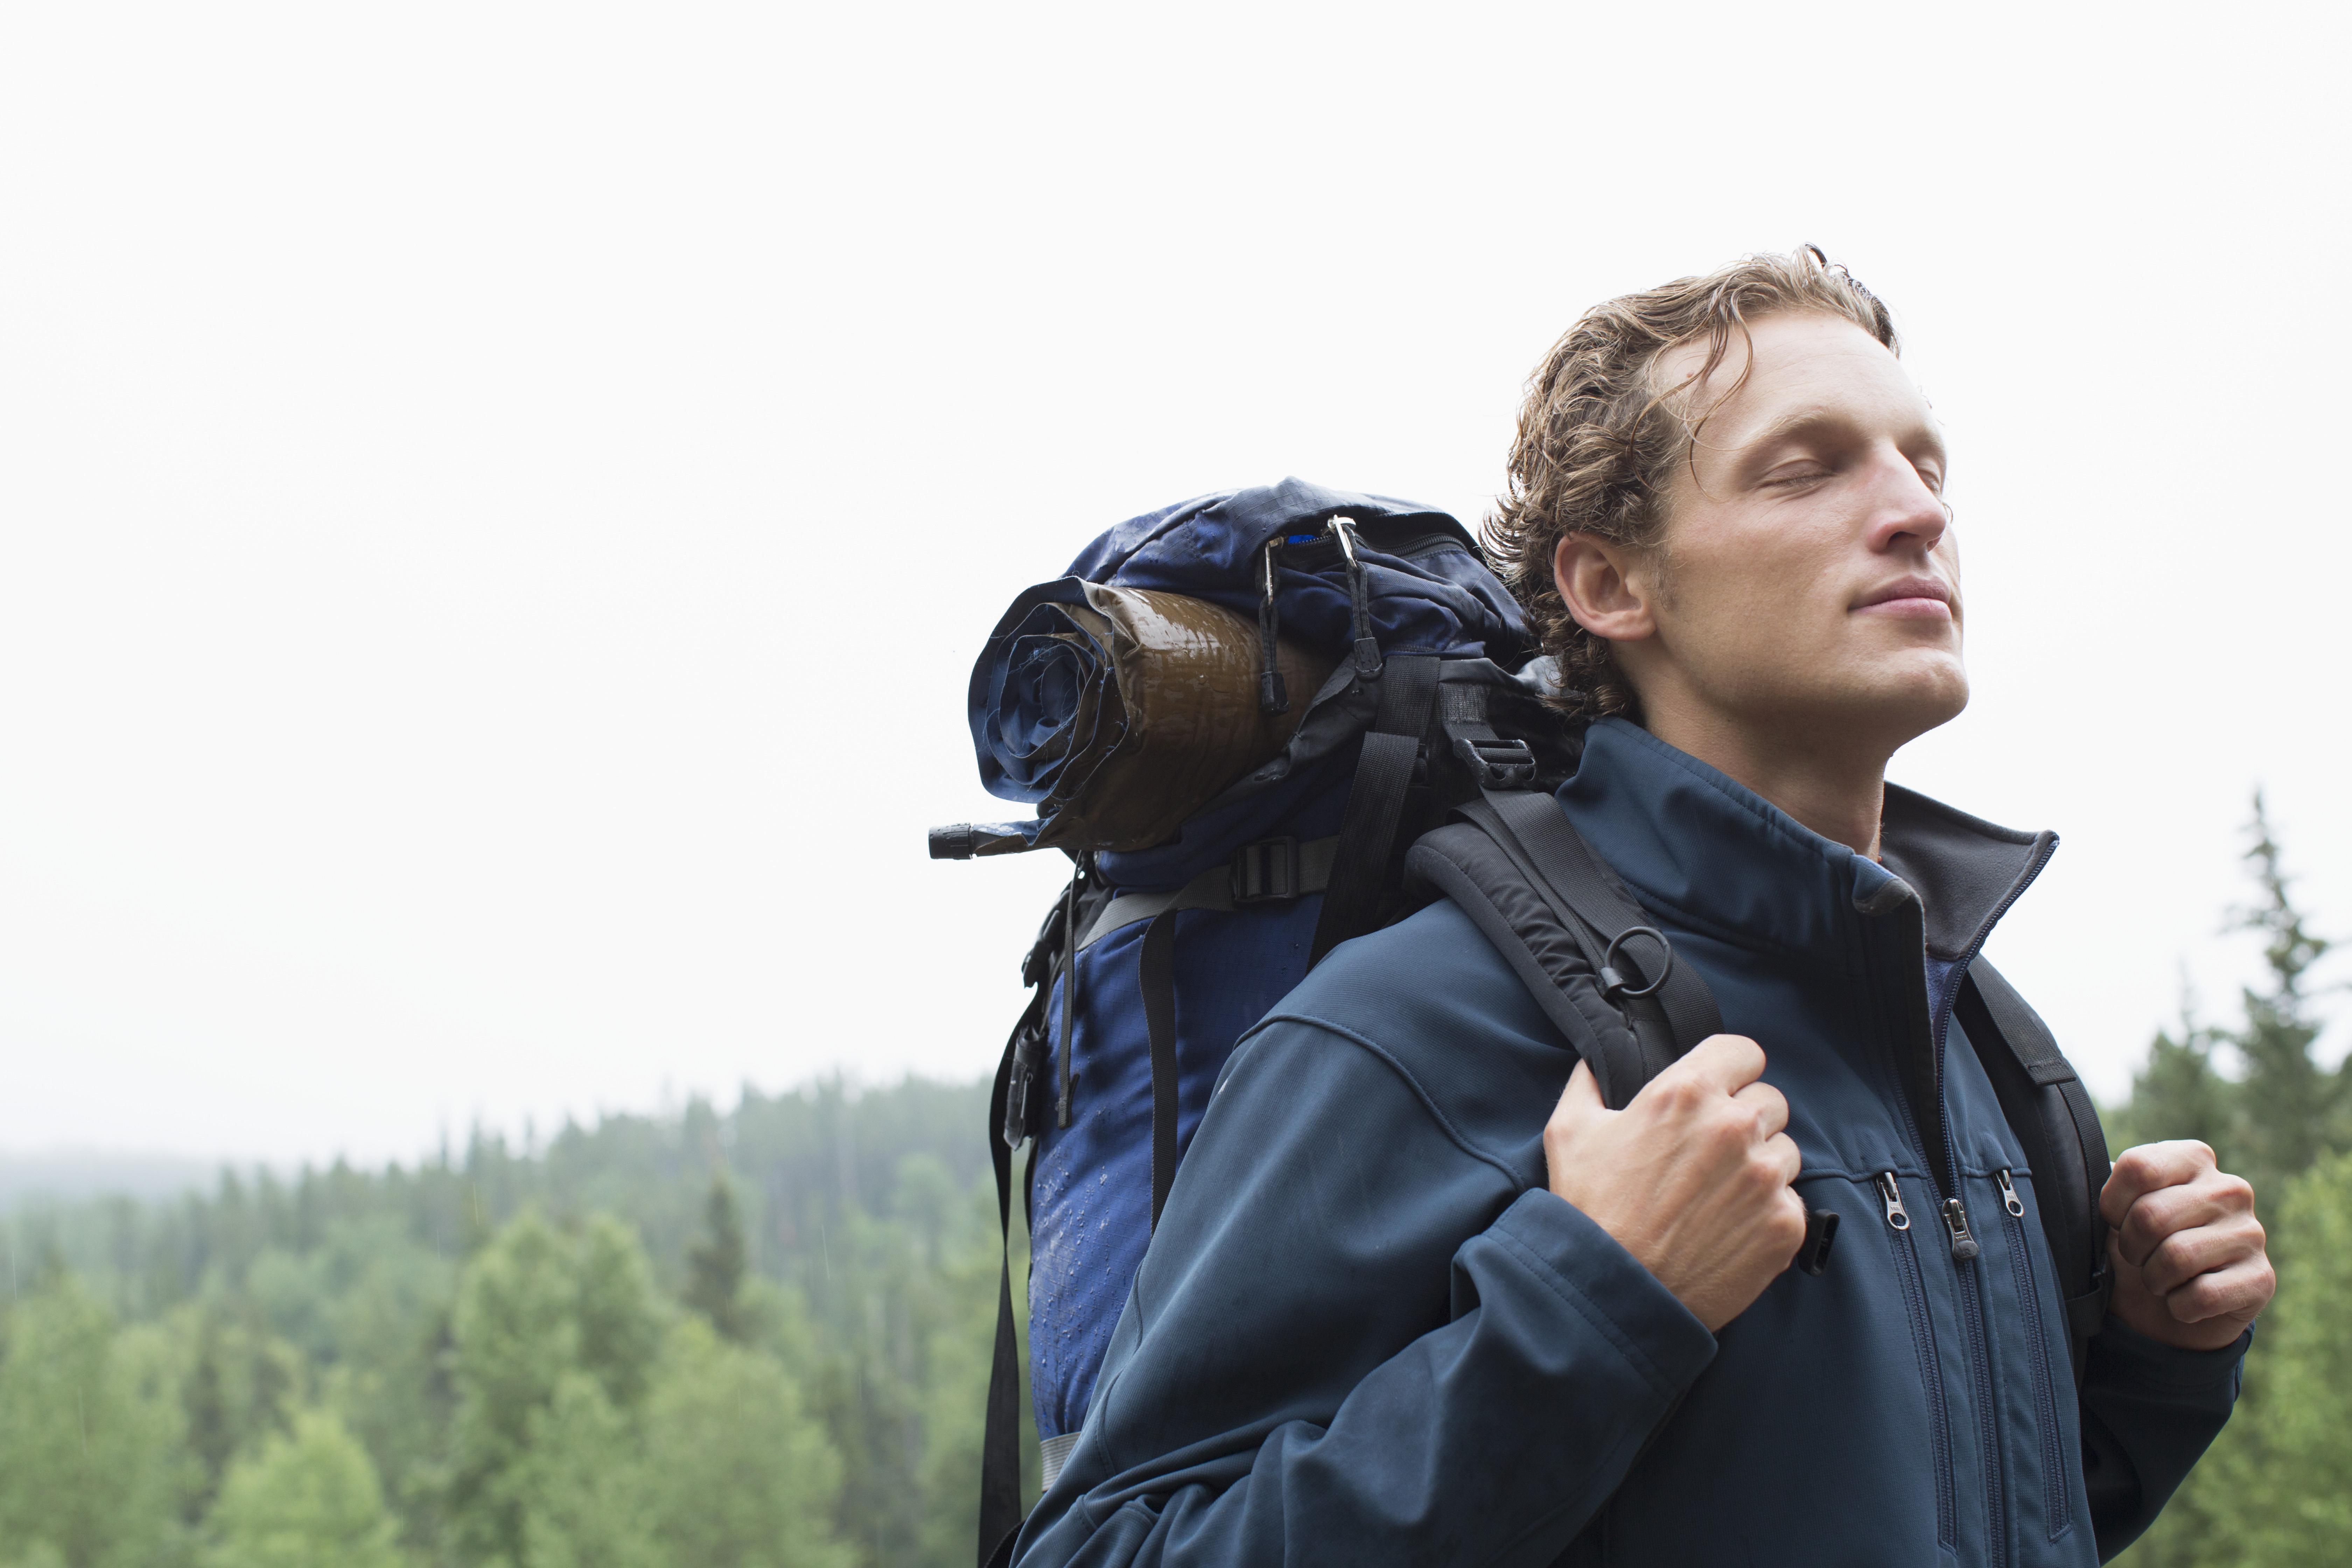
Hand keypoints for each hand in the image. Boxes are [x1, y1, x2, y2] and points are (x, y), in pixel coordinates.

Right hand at [1543, 1034, 1805, 1331]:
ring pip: (1785, 1151)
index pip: (1743, 1050)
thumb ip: (1590, 1083)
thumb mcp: (1570, 1132)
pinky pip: (1792, 1201)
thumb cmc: (1591, 1211)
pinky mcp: (1785, 1224)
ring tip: (1719, 1194)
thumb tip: (1596, 1063)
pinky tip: (1730, 1227)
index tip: (1720, 1088)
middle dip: (1744, 1119)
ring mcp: (1765, 1177)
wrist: (1616, 1293)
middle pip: (1769, 1100)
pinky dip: (1767, 1211)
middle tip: (1711, 1151)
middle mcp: (1735, 1126)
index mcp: (1687, 1092)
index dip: (1730, 1069)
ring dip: (1760, 1165)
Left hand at [2101, 1141, 2273, 1351]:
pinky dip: (2180, 1306)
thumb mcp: (2118, 1213)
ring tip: (2162, 1278)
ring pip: (2177, 1256)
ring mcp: (2251, 1233)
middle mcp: (2230, 1189)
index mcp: (2193, 1159)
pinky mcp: (2262, 1278)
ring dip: (2155, 1279)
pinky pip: (2203, 1295)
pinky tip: (2186, 1299)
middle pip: (2152, 1215)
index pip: (2138, 1167)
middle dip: (2132, 1248)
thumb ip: (2107, 1191)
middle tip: (2140, 1257)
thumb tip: (2077, 1184)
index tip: (2117, 1221)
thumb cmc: (2139, 1247)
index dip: (2113, 1205)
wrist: (2167, 1310)